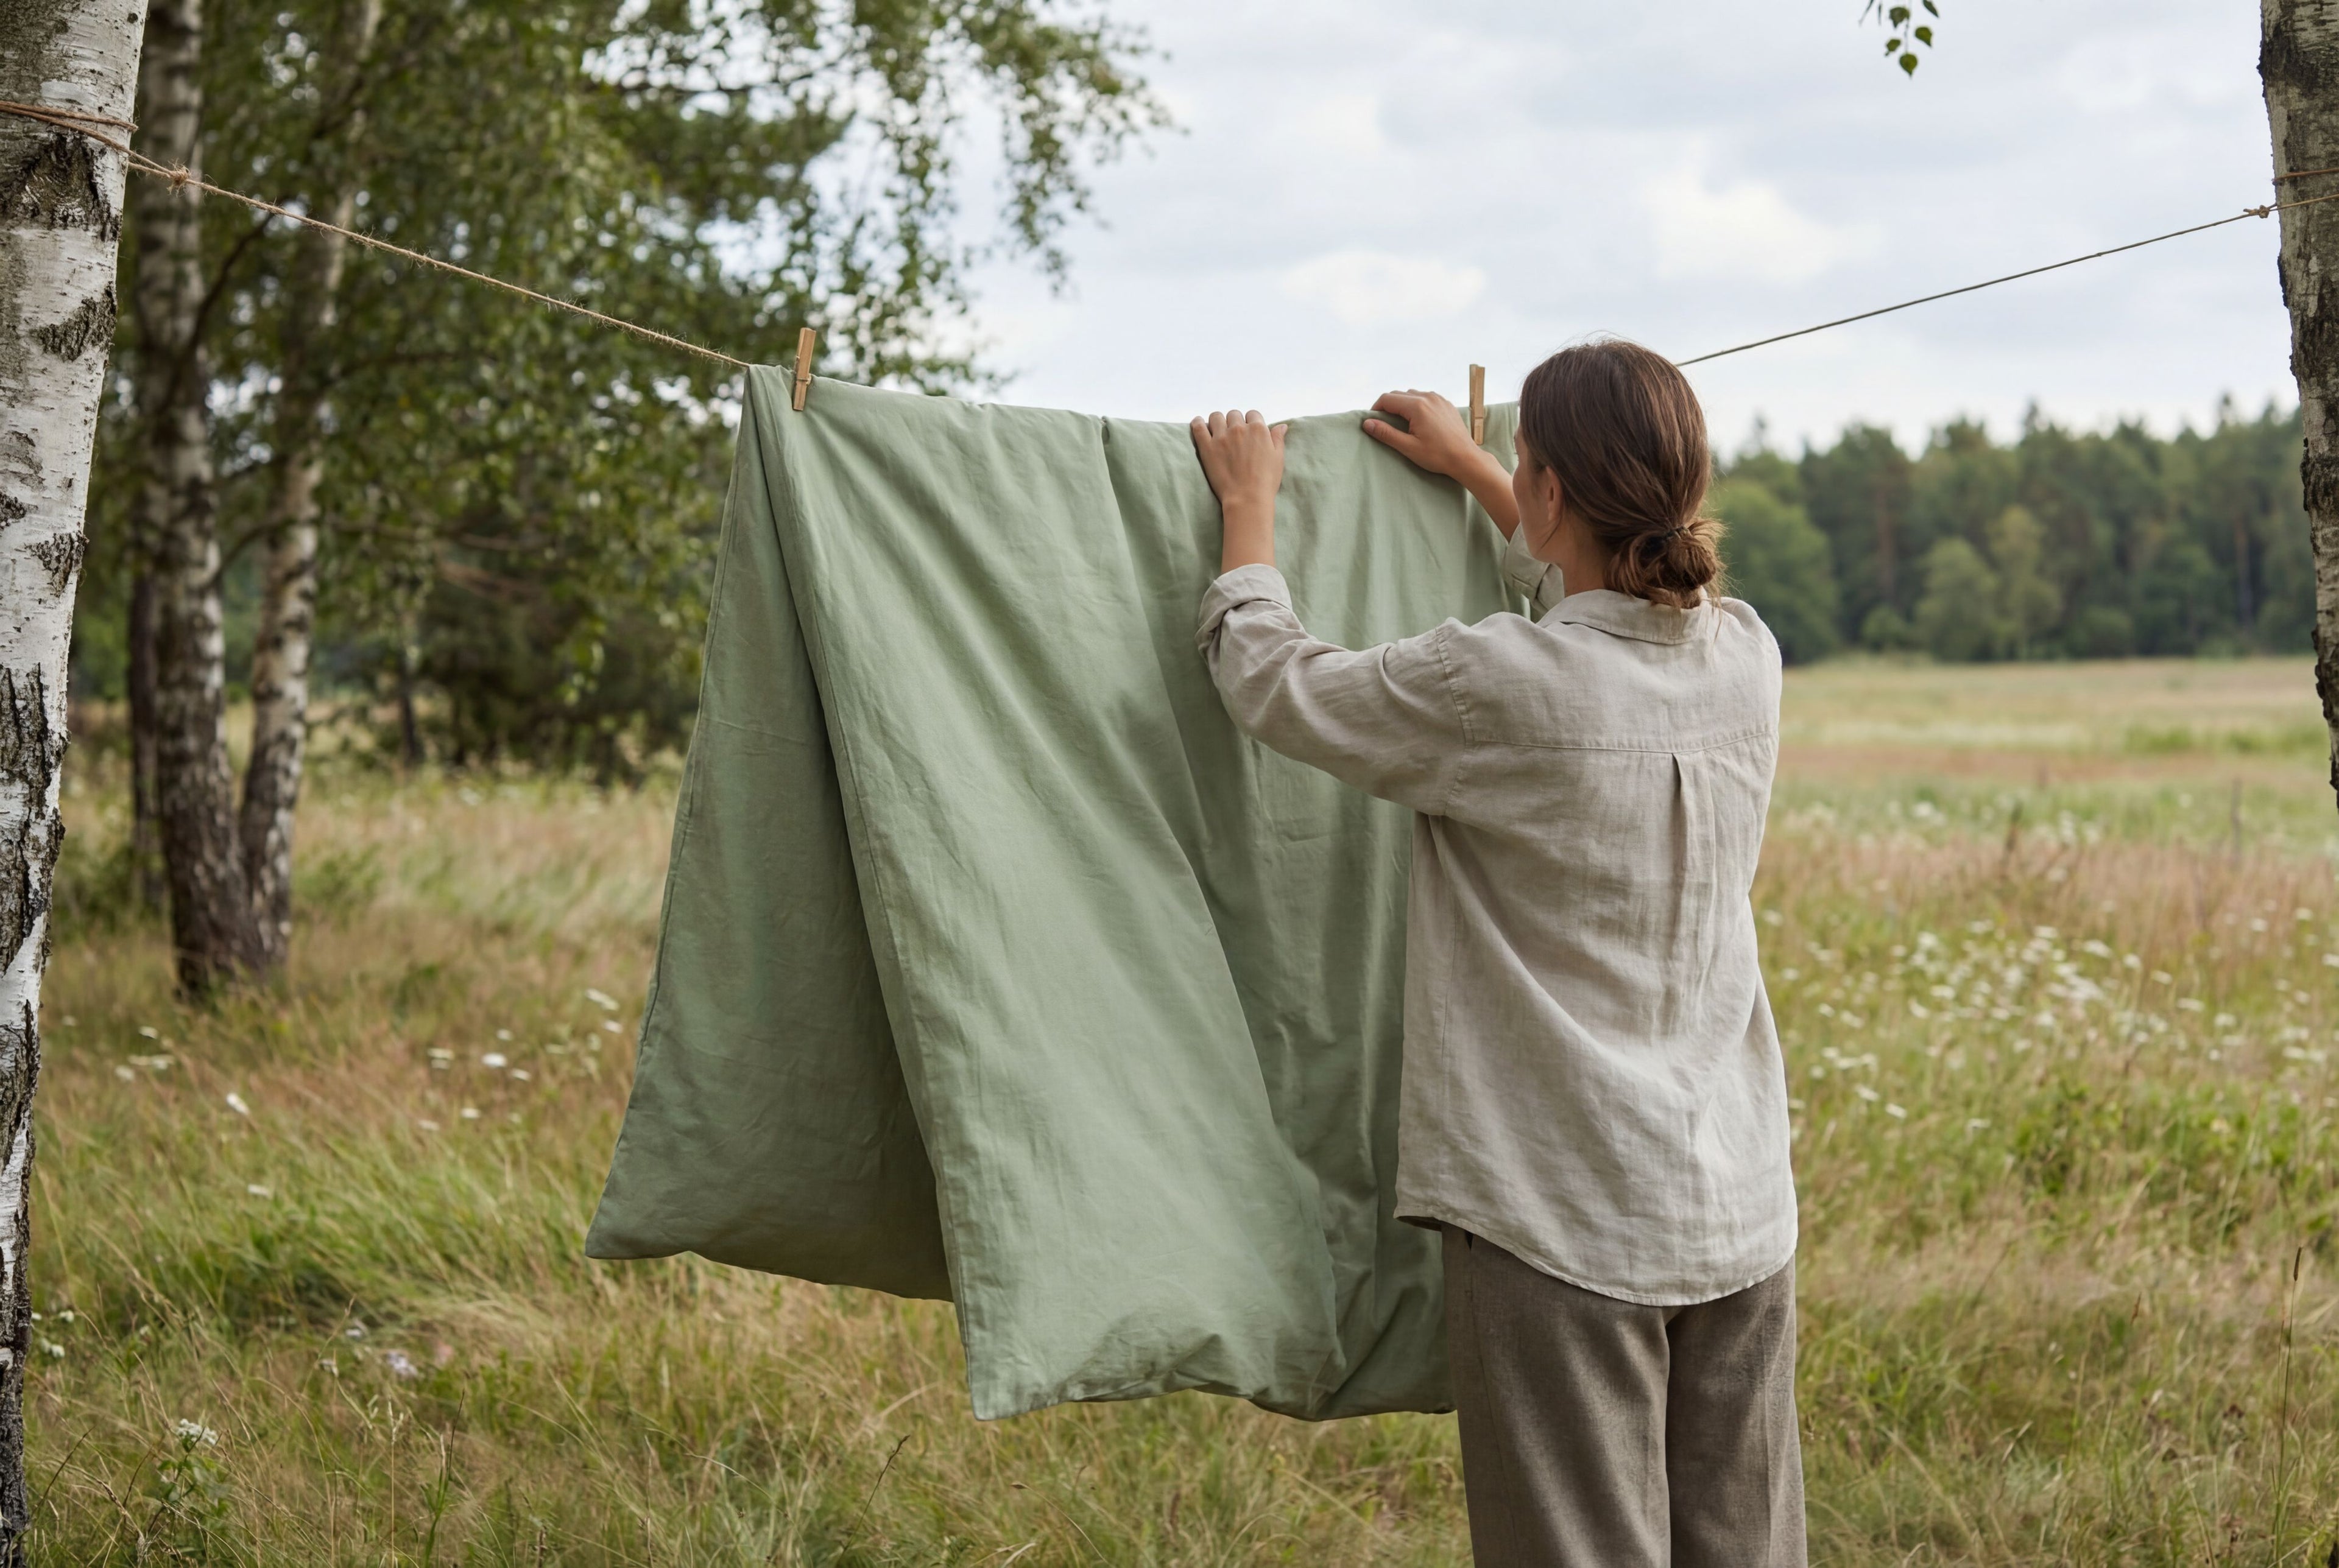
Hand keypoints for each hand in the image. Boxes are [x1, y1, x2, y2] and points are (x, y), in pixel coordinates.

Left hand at [1191, 408, 1286, 512]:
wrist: (1247, 498)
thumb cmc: (1266, 480)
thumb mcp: (1278, 458)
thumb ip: (1277, 439)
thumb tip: (1281, 425)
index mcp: (1258, 429)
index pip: (1252, 414)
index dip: (1251, 422)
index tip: (1248, 432)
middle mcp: (1239, 428)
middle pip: (1234, 415)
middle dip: (1234, 422)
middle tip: (1233, 436)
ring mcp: (1221, 437)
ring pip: (1216, 417)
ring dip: (1217, 422)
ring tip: (1217, 431)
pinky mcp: (1207, 447)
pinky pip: (1198, 427)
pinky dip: (1197, 423)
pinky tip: (1199, 424)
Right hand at [1364, 389, 1522, 539]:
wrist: (1466, 458)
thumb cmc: (1438, 455)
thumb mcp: (1408, 447)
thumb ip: (1386, 433)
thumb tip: (1367, 423)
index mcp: (1417, 406)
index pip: (1387, 399)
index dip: (1376, 409)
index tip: (1373, 422)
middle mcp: (1428, 397)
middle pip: (1399, 395)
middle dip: (1388, 406)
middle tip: (1385, 424)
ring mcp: (1439, 399)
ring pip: (1412, 395)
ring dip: (1402, 405)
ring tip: (1401, 423)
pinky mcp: (1446, 404)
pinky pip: (1426, 398)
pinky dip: (1416, 405)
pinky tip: (1418, 420)